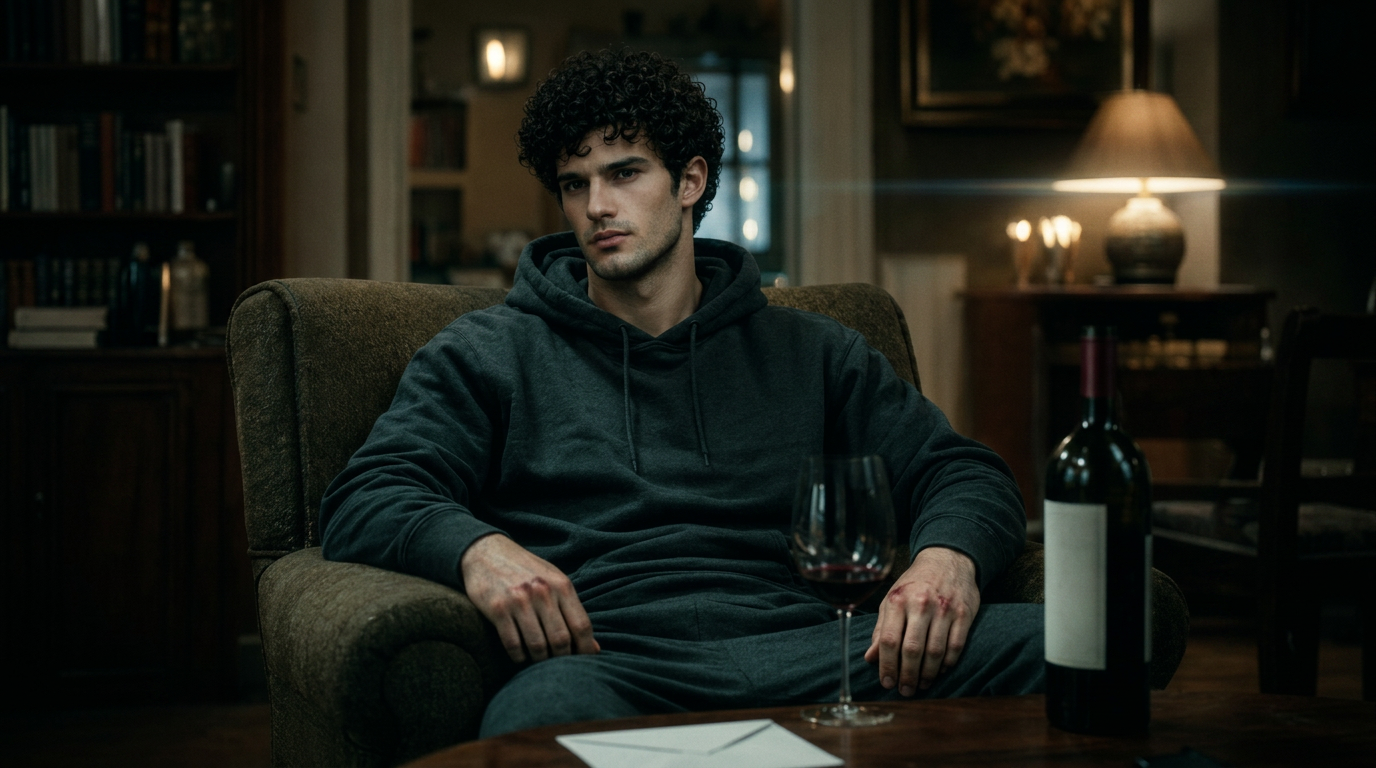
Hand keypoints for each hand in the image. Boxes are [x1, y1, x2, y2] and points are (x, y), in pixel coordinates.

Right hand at [460, 534, 599, 662]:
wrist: (486, 552)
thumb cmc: (526, 570)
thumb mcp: (554, 582)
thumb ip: (573, 611)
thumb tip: (594, 647)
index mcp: (561, 585)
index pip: (581, 625)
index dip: (586, 649)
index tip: (584, 661)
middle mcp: (542, 592)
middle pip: (561, 640)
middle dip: (561, 658)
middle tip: (558, 664)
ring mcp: (519, 600)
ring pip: (537, 646)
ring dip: (540, 660)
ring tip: (539, 660)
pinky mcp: (497, 609)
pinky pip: (513, 644)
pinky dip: (519, 656)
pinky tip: (521, 655)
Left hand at [864, 546, 979, 695]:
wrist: (947, 560)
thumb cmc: (915, 583)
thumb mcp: (892, 599)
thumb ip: (880, 628)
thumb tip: (870, 658)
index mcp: (897, 600)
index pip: (888, 640)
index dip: (886, 665)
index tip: (886, 682)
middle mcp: (921, 604)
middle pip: (912, 649)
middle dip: (907, 675)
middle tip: (904, 690)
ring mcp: (944, 609)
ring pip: (935, 651)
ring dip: (927, 674)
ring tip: (921, 685)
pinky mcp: (964, 614)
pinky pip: (956, 646)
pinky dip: (947, 663)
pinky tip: (940, 671)